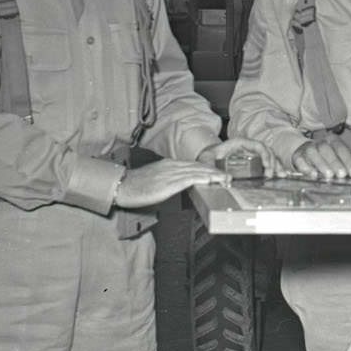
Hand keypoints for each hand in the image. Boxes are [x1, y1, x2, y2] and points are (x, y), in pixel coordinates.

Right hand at [114, 159, 228, 208]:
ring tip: (225, 179)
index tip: (219, 174)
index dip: (208, 169)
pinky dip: (202, 179)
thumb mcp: (157, 179)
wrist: (122, 186)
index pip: (194, 165)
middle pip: (198, 167)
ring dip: (213, 175)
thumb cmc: (136, 185)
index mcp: (170, 164)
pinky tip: (211, 181)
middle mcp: (172, 166)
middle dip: (215, 171)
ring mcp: (171, 173)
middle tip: (228, 176)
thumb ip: (170, 180)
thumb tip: (181, 186)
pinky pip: (189, 179)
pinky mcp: (168, 182)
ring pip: (197, 172)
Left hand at [197, 137, 279, 176]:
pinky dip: (273, 168)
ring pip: (268, 157)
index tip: (266, 166)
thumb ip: (215, 168)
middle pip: (266, 151)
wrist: (206, 158)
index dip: (264, 155)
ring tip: (281, 175)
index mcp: (240, 143)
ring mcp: (251, 153)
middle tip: (274, 174)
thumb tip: (227, 178)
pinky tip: (278, 175)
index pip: (258, 146)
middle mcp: (247, 147)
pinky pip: (265, 163)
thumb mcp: (209, 160)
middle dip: (273, 162)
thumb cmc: (208, 156)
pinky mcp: (252, 161)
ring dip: (276, 165)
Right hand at [290, 136, 350, 179]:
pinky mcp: (298, 156)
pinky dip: (306, 167)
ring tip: (329, 175)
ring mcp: (308, 149)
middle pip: (327, 150)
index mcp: (333, 141)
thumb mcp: (339, 157)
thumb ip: (350, 164)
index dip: (349, 161)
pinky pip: (300, 160)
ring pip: (314, 154)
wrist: (304, 150)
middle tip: (342, 174)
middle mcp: (320, 143)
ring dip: (322, 164)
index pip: (342, 149)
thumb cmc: (325, 155)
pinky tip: (313, 174)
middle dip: (335, 162)